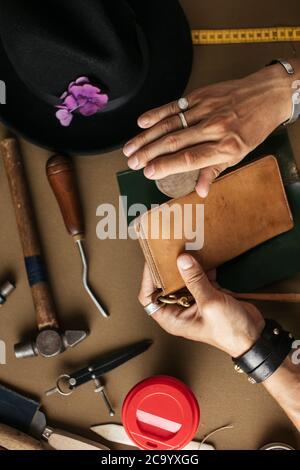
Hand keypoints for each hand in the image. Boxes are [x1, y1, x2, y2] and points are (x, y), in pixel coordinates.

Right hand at [124, 63, 293, 196]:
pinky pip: (175, 106)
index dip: (167, 166)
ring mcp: (207, 109)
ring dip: (146, 137)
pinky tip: (142, 123)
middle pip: (175, 141)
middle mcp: (215, 127)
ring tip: (130, 148)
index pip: (190, 158)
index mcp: (226, 147)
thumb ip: (215, 171)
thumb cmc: (253, 128)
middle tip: (132, 163)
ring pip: (170, 124)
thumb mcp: (240, 155)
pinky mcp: (201, 95)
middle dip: (149, 153)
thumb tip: (200, 192)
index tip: (148, 172)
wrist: (269, 94)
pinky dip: (157, 114)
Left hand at [139, 254, 264, 356]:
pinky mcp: (208, 293)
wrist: (254, 337)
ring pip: (183, 278)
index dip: (148, 280)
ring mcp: (195, 300)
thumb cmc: (230, 333)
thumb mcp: (210, 304)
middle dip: (168, 267)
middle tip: (168, 249)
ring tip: (184, 247)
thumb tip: (182, 260)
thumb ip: (196, 280)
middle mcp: (180, 309)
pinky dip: (202, 266)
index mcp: (173, 318)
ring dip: (186, 264)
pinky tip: (203, 253)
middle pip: (166, 284)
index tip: (153, 262)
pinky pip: (200, 276)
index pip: (149, 297)